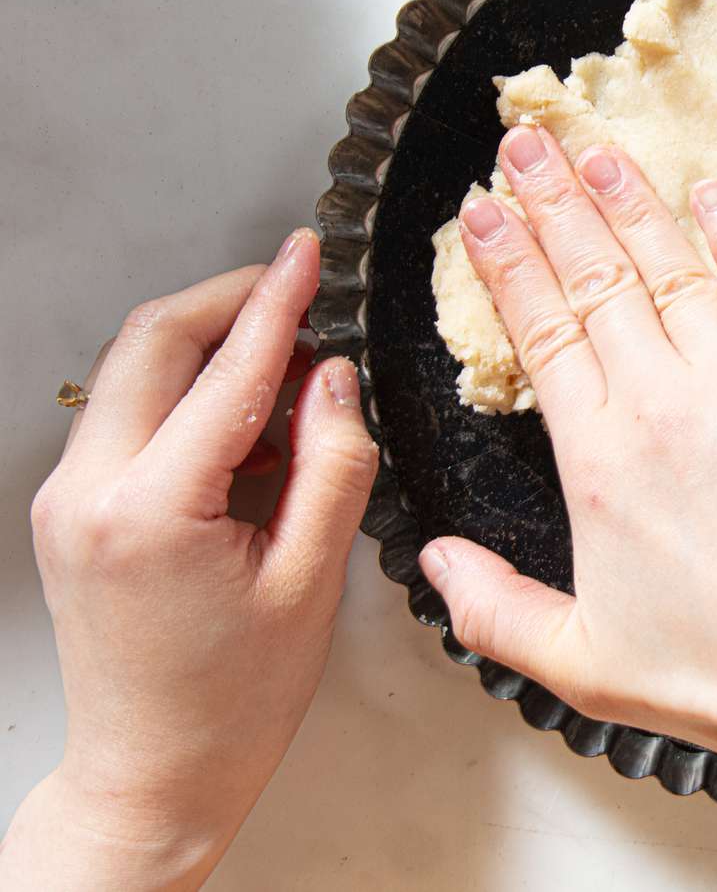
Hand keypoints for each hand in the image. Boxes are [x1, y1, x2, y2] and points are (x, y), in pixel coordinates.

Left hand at [2, 231, 377, 890]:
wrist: (155, 772)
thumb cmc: (232, 701)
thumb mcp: (311, 582)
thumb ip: (332, 466)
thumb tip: (336, 381)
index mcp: (151, 511)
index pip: (226, 372)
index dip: (277, 302)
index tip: (305, 254)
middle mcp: (88, 493)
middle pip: (153, 341)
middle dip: (231, 302)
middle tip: (299, 293)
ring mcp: (68, 497)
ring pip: (134, 369)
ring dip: (210, 347)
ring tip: (290, 373)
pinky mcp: (71, 506)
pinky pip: (129, 412)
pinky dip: (188, 393)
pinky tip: (248, 420)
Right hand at [418, 124, 716, 761]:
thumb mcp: (581, 665)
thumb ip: (493, 610)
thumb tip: (434, 560)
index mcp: (601, 462)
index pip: (541, 333)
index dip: (507, 263)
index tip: (482, 213)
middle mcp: (664, 406)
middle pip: (594, 280)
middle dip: (552, 202)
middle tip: (525, 140)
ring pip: (670, 269)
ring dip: (628, 202)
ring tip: (594, 149)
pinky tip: (709, 195)